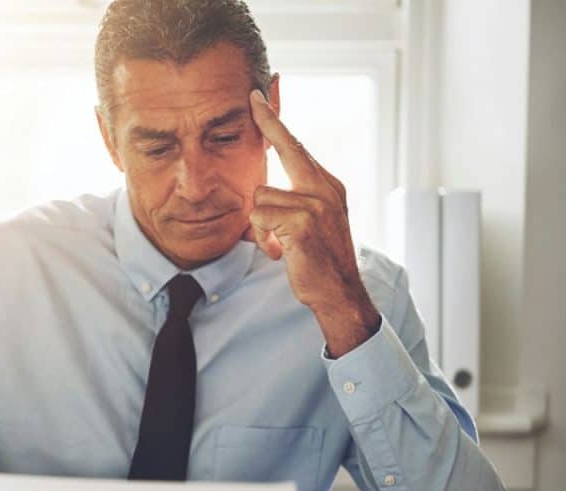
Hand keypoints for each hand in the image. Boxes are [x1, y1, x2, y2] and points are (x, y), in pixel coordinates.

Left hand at [246, 89, 379, 356]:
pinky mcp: (304, 221)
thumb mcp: (310, 222)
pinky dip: (263, 238)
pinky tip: (281, 251)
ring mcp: (317, 202)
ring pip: (260, 195)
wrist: (338, 293)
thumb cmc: (317, 260)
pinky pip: (260, 216)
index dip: (276, 122)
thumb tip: (262, 189)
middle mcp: (325, 187)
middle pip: (287, 148)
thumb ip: (292, 199)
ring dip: (261, 224)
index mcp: (327, 185)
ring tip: (280, 243)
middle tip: (253, 97)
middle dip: (268, 122)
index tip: (258, 97)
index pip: (297, 146)